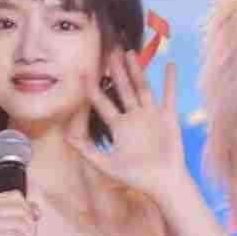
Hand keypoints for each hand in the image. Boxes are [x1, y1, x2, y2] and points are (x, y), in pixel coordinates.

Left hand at [67, 48, 186, 205]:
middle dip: (116, 71)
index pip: (103, 103)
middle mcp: (133, 117)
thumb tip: (66, 136)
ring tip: (129, 52)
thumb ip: (86, 149)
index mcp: (119, 126)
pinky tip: (170, 64)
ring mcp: (151, 115)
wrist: (162, 183)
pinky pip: (169, 95)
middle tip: (108, 51)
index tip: (83, 71)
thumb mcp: (105, 164)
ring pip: (142, 87)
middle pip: (122, 88)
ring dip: (136, 70)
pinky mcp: (168, 117)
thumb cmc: (135, 177)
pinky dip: (170, 81)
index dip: (93, 88)